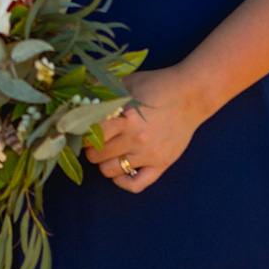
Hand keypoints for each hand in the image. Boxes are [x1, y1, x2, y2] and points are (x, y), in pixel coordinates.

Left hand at [83, 67, 211, 193]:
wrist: (191, 95)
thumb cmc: (156, 85)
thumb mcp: (126, 83)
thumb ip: (102, 92)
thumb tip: (76, 99)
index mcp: (126, 118)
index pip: (89, 135)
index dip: (81, 133)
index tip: (81, 129)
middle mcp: (137, 139)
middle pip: (96, 155)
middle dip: (90, 148)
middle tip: (93, 140)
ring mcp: (150, 154)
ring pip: (110, 171)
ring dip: (103, 162)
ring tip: (107, 151)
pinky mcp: (162, 164)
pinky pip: (136, 185)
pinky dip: (122, 181)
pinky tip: (119, 170)